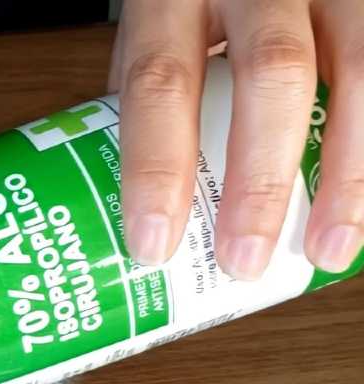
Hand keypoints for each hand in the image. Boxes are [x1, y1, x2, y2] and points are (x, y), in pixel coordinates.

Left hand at [111, 0, 360, 278]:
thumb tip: (135, 208)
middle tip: (243, 260)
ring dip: (347, 173)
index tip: (153, 244)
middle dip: (259, 180)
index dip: (156, 167)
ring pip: (357, 70)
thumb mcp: (157, 30)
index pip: (160, 81)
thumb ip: (153, 99)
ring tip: (327, 248)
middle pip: (270, 74)